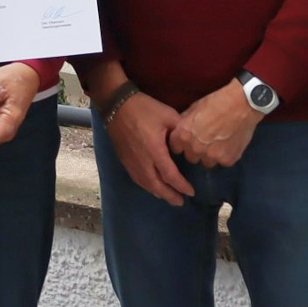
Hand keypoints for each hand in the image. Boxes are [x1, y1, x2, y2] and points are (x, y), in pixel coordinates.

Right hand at [104, 89, 195, 204]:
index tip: (191, 192)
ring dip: (158, 193)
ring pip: (146, 184)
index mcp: (154, 150)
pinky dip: (147, 186)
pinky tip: (152, 187)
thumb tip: (189, 142)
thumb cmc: (143, 108)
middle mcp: (142, 160)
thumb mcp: (167, 114)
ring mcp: (131, 161)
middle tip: (181, 202)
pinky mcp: (125, 159)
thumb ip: (180, 130)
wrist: (116, 104)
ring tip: (168, 198)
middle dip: (170, 196)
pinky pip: (137, 179)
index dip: (181, 186)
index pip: (170, 175)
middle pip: (157, 185)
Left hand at [170, 81, 263, 167]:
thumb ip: (185, 123)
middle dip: (196, 150)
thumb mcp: (194, 108)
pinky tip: (230, 143)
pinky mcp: (227, 160)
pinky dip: (226, 155)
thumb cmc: (217, 102)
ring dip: (211, 155)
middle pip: (191, 157)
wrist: (241, 104)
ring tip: (219, 142)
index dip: (182, 143)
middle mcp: (195, 148)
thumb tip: (180, 129)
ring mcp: (211, 156)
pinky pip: (223, 162)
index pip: (175, 148)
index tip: (189, 140)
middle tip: (206, 140)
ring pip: (207, 162)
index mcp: (183, 135)